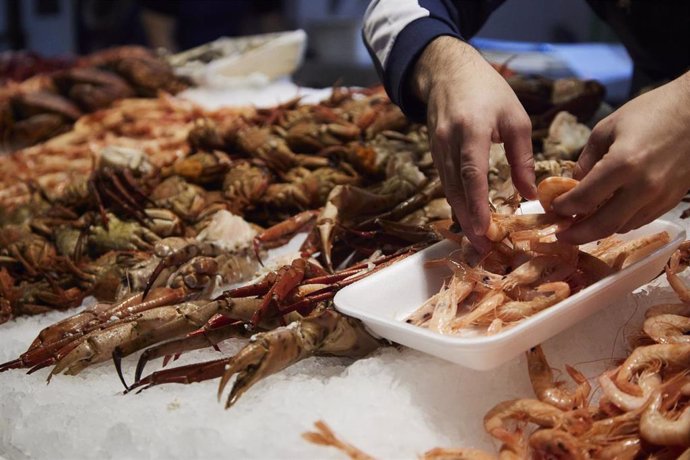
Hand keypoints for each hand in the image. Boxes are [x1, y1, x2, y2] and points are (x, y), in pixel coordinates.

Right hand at [411, 37, 535, 250]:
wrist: (448, 72)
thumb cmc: (488, 91)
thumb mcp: (515, 119)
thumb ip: (522, 158)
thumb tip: (529, 195)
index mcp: (471, 130)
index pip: (472, 174)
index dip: (477, 205)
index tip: (485, 229)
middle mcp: (449, 142)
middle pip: (456, 189)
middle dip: (468, 220)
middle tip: (483, 247)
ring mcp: (437, 149)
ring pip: (448, 189)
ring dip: (461, 216)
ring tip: (477, 239)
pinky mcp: (434, 153)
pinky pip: (445, 183)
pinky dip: (456, 202)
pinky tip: (468, 217)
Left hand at [553, 72, 689, 243]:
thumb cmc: (650, 112)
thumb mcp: (607, 128)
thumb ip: (586, 161)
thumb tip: (572, 186)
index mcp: (623, 164)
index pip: (583, 199)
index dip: (563, 207)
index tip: (553, 207)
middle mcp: (643, 186)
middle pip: (602, 226)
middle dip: (576, 235)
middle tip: (560, 235)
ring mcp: (660, 197)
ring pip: (621, 227)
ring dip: (598, 231)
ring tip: (580, 225)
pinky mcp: (672, 201)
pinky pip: (640, 221)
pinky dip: (619, 223)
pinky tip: (606, 216)